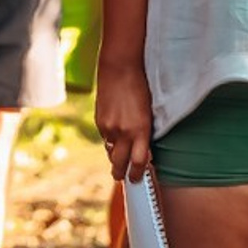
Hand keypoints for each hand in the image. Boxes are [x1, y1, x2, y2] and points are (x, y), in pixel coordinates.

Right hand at [95, 61, 153, 181]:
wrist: (120, 68)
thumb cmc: (140, 87)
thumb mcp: (147, 114)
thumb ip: (143, 133)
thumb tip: (140, 149)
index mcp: (141, 131)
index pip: (139, 162)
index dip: (138, 174)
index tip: (138, 179)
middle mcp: (124, 132)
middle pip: (120, 163)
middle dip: (120, 173)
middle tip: (121, 178)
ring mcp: (109, 127)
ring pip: (109, 150)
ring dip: (113, 156)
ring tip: (115, 161)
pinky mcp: (99, 120)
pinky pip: (104, 137)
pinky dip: (108, 140)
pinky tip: (112, 137)